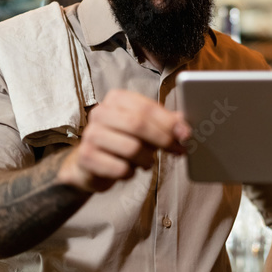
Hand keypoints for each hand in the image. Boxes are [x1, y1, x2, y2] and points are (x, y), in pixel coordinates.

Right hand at [60, 89, 188, 192]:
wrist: (88, 164)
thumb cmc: (121, 141)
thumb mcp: (142, 128)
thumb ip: (163, 123)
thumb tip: (184, 124)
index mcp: (116, 99)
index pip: (146, 107)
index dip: (169, 121)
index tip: (185, 133)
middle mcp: (100, 113)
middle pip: (139, 125)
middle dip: (163, 139)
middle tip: (178, 150)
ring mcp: (91, 134)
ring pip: (132, 148)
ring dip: (147, 159)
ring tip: (146, 162)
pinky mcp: (86, 157)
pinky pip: (120, 168)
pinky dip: (130, 173)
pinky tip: (128, 169)